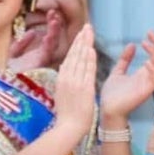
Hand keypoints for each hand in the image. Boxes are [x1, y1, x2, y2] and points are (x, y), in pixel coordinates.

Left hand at [9, 9, 62, 73]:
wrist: (1, 85)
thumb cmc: (8, 73)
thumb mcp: (14, 54)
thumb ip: (22, 43)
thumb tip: (33, 32)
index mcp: (39, 55)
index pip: (49, 37)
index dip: (51, 25)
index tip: (50, 12)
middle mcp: (44, 58)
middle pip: (54, 39)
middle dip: (55, 25)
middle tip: (53, 12)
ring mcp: (43, 61)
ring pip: (54, 44)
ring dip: (55, 31)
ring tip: (54, 19)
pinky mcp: (40, 65)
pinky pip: (47, 52)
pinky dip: (49, 42)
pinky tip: (48, 34)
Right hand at [53, 24, 96, 139]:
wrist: (68, 128)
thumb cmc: (67, 114)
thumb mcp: (62, 93)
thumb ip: (65, 79)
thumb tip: (66, 66)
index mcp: (61, 79)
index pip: (70, 57)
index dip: (76, 44)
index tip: (81, 34)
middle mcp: (67, 78)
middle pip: (75, 55)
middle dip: (81, 39)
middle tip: (87, 26)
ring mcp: (74, 83)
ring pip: (80, 60)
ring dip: (85, 44)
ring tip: (89, 32)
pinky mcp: (83, 88)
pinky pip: (87, 71)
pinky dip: (89, 59)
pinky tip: (92, 49)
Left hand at [99, 32, 153, 120]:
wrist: (107, 110)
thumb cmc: (112, 95)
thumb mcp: (118, 72)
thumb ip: (125, 60)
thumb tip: (132, 44)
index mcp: (145, 72)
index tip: (148, 33)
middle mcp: (151, 76)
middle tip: (150, 33)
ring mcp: (150, 82)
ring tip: (145, 43)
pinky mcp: (147, 89)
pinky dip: (153, 66)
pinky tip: (146, 60)